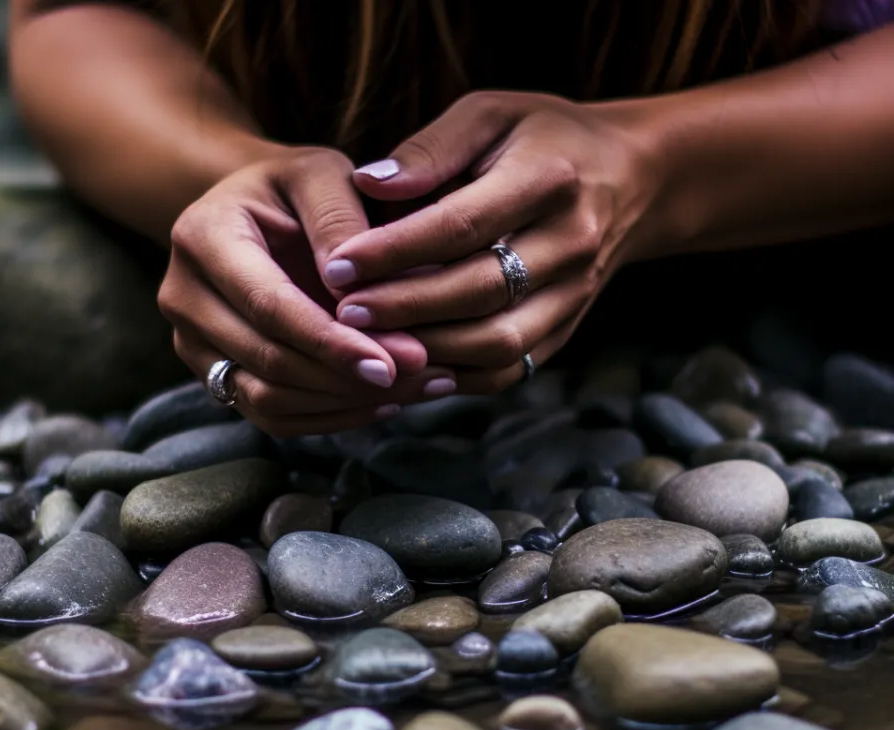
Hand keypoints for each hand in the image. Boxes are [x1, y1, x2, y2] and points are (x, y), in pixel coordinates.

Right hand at [159, 145, 458, 434]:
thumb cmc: (299, 189)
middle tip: (421, 376)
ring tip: (416, 391)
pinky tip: (384, 404)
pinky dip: (331, 419)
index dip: (331, 341)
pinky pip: (273, 418)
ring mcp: (193, 344)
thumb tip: (357, 294)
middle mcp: (184, 296)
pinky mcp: (216, 376)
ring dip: (345, 404)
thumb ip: (338, 220)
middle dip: (347, 377)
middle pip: (268, 361)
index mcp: (203, 237)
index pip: (269, 306)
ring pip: (268, 400)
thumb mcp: (322, 175)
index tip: (394, 362)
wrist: (261, 214)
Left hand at [322, 92, 661, 393]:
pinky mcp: (566, 330)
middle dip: (404, 308)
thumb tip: (365, 185)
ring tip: (369, 344)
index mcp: (549, 178)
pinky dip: (458, 377)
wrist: (628, 180)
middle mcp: (570, 242)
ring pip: (498, 343)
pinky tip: (412, 367)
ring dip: (428, 351)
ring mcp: (574, 295)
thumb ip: (429, 149)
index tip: (338, 266)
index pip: (461, 224)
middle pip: (479, 291)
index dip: (395, 251)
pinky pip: (510, 370)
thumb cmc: (541, 139)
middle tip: (343, 314)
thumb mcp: (490, 115)